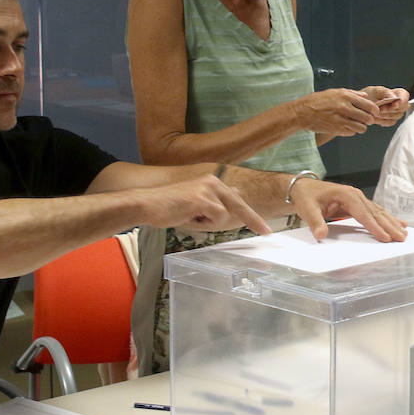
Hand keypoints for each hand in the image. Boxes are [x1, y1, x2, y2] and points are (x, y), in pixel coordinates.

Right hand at [141, 176, 269, 234]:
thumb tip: (237, 195)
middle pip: (239, 205)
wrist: (147, 205)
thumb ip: (216, 202)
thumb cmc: (169, 207)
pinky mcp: (201, 198)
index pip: (237, 200)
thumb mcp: (196, 204)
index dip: (252, 216)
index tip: (265, 228)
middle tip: (267, 233)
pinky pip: (215, 218)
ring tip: (190, 217)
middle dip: (253, 220)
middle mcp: (213, 181)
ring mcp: (208, 188)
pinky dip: (203, 224)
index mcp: (212, 182)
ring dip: (208, 224)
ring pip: (224, 216)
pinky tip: (188, 216)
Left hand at [288, 178, 407, 241]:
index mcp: (346, 195)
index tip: (385, 237)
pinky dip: (386, 218)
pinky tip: (397, 223)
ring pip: (378, 212)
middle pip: (376, 213)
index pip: (364, 213)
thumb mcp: (308, 209)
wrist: (304, 187)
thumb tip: (321, 234)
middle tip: (401, 238)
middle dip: (389, 226)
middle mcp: (355, 195)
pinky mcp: (358, 203)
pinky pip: (375, 212)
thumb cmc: (307, 197)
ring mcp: (358, 198)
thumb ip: (315, 222)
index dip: (375, 226)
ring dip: (391, 222)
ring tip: (404, 232)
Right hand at [294, 89, 378, 136]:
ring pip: (361, 127)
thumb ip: (352, 94)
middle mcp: (344, 107)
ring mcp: (341, 119)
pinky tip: (347, 127)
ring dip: (361, 127)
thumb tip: (365, 97)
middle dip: (370, 120)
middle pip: (367, 118)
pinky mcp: (336, 129)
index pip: (368, 105)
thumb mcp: (335, 92)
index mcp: (345, 96)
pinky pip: (351, 133)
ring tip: (357, 124)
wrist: (303, 112)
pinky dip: (352, 131)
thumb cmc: (317, 101)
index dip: (375, 110)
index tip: (375, 113)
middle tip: (368, 120)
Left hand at [361, 86, 409, 126]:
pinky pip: (390, 122)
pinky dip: (382, 121)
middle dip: (391, 109)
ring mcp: (397, 113)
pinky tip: (376, 118)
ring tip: (375, 113)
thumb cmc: (371, 95)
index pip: (405, 96)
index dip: (402, 101)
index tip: (395, 104)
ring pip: (396, 116)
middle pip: (403, 108)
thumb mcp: (376, 90)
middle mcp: (400, 103)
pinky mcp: (391, 120)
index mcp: (398, 93)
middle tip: (380, 109)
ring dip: (385, 115)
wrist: (363, 104)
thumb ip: (385, 92)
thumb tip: (393, 97)